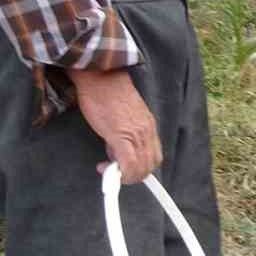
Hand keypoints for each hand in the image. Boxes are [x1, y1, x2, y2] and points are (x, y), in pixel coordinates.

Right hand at [68, 67, 160, 184]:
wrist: (101, 78)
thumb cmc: (108, 95)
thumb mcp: (124, 117)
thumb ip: (126, 134)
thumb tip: (117, 152)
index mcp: (149, 126)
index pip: (155, 156)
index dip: (142, 169)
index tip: (127, 170)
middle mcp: (147, 131)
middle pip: (150, 165)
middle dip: (133, 176)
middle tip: (116, 173)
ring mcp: (136, 133)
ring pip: (140, 167)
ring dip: (126, 176)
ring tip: (109, 170)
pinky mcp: (121, 135)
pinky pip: (127, 163)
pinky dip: (120, 174)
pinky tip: (105, 169)